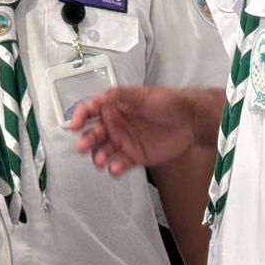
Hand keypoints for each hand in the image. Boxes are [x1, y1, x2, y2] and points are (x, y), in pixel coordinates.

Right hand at [71, 86, 217, 175]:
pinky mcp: (135, 156)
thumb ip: (122, 96)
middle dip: (86, 140)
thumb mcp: (144, 95)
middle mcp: (116, 124)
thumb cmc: (168, 102)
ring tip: (101, 161)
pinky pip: (120, 164)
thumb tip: (101, 97)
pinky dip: (115, 167)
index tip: (74, 124)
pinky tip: (115, 169)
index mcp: (116, 106)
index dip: (80, 116)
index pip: (91, 110)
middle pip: (94, 133)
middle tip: (82, 147)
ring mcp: (124, 141)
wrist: (190, 121)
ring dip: (98, 156)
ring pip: (103, 150)